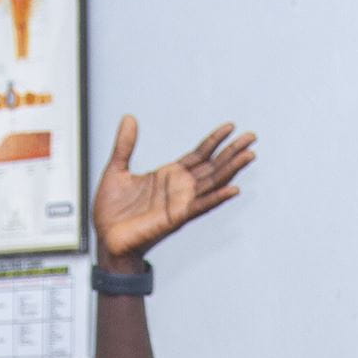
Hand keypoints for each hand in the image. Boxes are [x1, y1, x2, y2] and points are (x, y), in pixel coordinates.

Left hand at [91, 115, 255, 265]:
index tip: (230, 127)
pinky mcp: (175, 217)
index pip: (197, 155)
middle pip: (212, 166)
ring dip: (231, 169)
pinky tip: (233, 189)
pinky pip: (201, 206)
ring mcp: (179, 202)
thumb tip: (129, 118)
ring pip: (212, 182)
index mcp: (167, 176)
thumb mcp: (116, 169)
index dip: (214, 141)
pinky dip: (217, 198)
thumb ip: (125, 145)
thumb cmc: (111, 211)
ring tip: (249, 155)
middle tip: (251, 136)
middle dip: (231, 151)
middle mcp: (178, 188)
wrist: (106, 239)